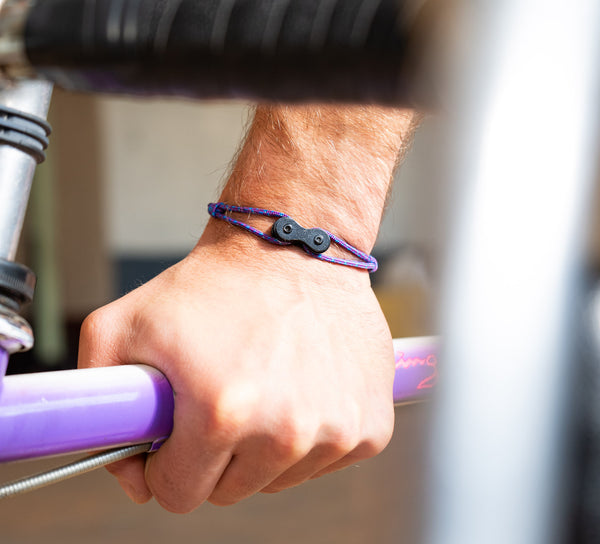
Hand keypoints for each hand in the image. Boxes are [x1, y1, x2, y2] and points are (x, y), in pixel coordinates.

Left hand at [78, 223, 394, 512]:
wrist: (296, 245)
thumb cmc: (217, 283)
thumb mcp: (126, 323)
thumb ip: (95, 400)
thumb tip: (127, 468)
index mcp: (222, 413)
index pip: (178, 494)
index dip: (167, 464)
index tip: (174, 434)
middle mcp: (286, 431)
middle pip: (230, 492)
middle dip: (215, 454)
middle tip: (220, 397)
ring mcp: (336, 431)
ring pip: (278, 478)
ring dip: (263, 443)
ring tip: (264, 381)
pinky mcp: (371, 427)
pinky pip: (322, 460)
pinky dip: (307, 433)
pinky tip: (302, 383)